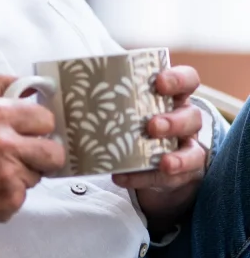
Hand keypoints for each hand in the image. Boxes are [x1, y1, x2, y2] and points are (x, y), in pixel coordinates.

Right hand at [0, 75, 66, 244]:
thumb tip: (32, 85)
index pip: (45, 118)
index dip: (39, 127)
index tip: (31, 133)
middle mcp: (3, 140)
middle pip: (54, 150)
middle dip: (43, 155)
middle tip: (21, 157)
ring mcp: (8, 172)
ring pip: (39, 175)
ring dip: (23, 176)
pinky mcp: (9, 200)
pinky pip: (25, 195)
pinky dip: (10, 195)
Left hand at [112, 65, 205, 224]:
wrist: (155, 161)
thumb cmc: (137, 121)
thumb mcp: (129, 104)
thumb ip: (109, 94)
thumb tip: (64, 85)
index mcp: (174, 96)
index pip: (188, 80)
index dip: (178, 79)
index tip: (159, 82)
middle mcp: (185, 120)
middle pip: (192, 117)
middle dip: (174, 121)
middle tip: (152, 126)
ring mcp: (187, 149)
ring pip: (193, 152)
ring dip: (176, 157)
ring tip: (161, 162)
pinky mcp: (181, 175)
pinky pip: (170, 179)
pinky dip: (144, 178)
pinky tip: (123, 176)